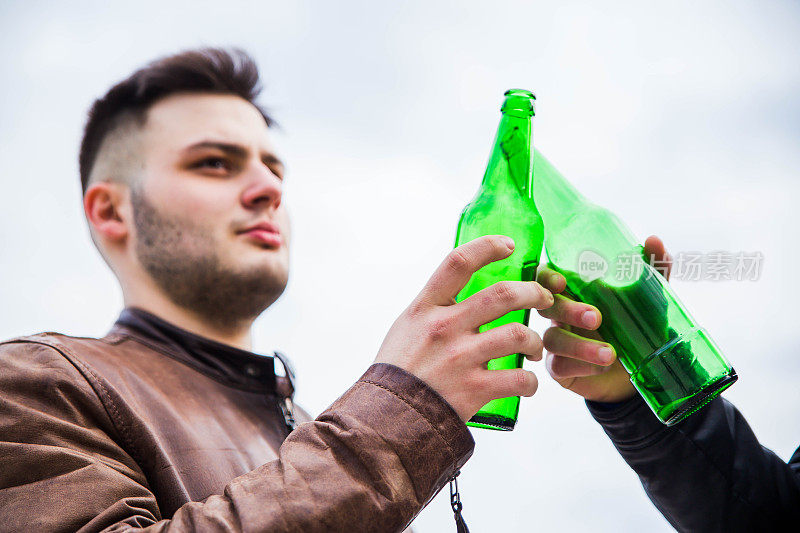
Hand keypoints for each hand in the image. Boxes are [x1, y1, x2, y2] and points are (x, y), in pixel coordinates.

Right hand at [375, 235, 554, 421]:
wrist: (388, 417)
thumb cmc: (399, 369)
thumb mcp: (407, 326)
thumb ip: (434, 307)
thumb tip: (462, 288)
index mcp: (425, 308)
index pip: (458, 262)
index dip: (488, 246)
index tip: (509, 245)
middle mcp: (444, 328)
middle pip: (502, 294)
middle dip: (533, 292)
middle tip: (543, 298)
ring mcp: (460, 359)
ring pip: (518, 334)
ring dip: (535, 340)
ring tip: (534, 348)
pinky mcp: (474, 390)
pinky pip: (519, 378)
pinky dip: (530, 382)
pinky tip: (526, 383)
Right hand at [536, 235, 672, 402]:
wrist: (642, 373)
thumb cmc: (638, 327)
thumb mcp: (650, 300)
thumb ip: (652, 271)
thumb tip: (654, 240)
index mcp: (574, 292)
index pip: (546, 277)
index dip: (547, 277)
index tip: (562, 281)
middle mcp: (560, 315)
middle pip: (546, 306)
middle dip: (568, 310)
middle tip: (596, 318)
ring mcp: (557, 342)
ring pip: (553, 339)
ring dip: (580, 345)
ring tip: (610, 353)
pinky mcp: (560, 369)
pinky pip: (558, 366)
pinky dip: (580, 365)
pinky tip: (601, 367)